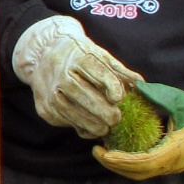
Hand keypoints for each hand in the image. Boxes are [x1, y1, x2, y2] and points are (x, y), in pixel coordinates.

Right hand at [11, 15, 140, 138]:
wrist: (41, 57)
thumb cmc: (79, 58)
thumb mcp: (99, 56)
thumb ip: (120, 72)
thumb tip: (142, 86)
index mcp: (78, 57)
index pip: (95, 70)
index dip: (110, 85)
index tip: (119, 97)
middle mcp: (60, 74)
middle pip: (83, 94)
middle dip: (103, 111)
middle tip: (117, 118)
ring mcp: (50, 92)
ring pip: (73, 113)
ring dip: (94, 124)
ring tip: (106, 127)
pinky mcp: (45, 109)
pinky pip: (67, 122)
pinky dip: (82, 127)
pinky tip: (91, 125)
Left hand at [93, 81, 183, 179]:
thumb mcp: (180, 100)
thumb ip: (155, 94)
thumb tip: (133, 86)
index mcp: (176, 149)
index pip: (142, 162)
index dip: (120, 160)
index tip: (101, 152)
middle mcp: (175, 162)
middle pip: (138, 172)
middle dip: (115, 164)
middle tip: (96, 151)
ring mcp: (175, 164)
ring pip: (143, 172)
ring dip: (122, 166)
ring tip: (104, 152)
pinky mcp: (174, 162)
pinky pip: (150, 167)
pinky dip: (132, 163)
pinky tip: (121, 150)